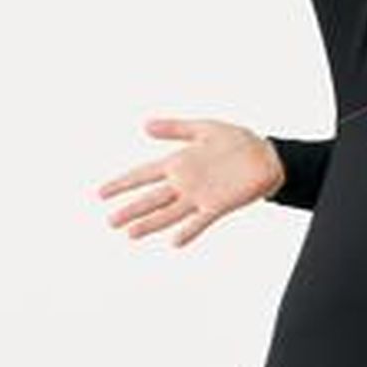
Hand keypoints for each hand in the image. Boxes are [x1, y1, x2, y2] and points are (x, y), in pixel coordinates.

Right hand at [97, 116, 284, 247]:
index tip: (100, 193)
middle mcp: (184, 182)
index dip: (122, 183)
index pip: (143, 174)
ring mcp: (200, 196)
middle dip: (131, 209)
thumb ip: (175, 129)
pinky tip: (174, 242)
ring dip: (150, 223)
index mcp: (178, 163)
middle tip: (110, 221)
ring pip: (169, 213)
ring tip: (131, 234)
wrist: (267, 157)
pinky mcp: (218, 206)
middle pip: (151, 198)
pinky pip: (200, 221)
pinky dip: (188, 231)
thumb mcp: (204, 128)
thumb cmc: (237, 141)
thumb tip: (145, 125)